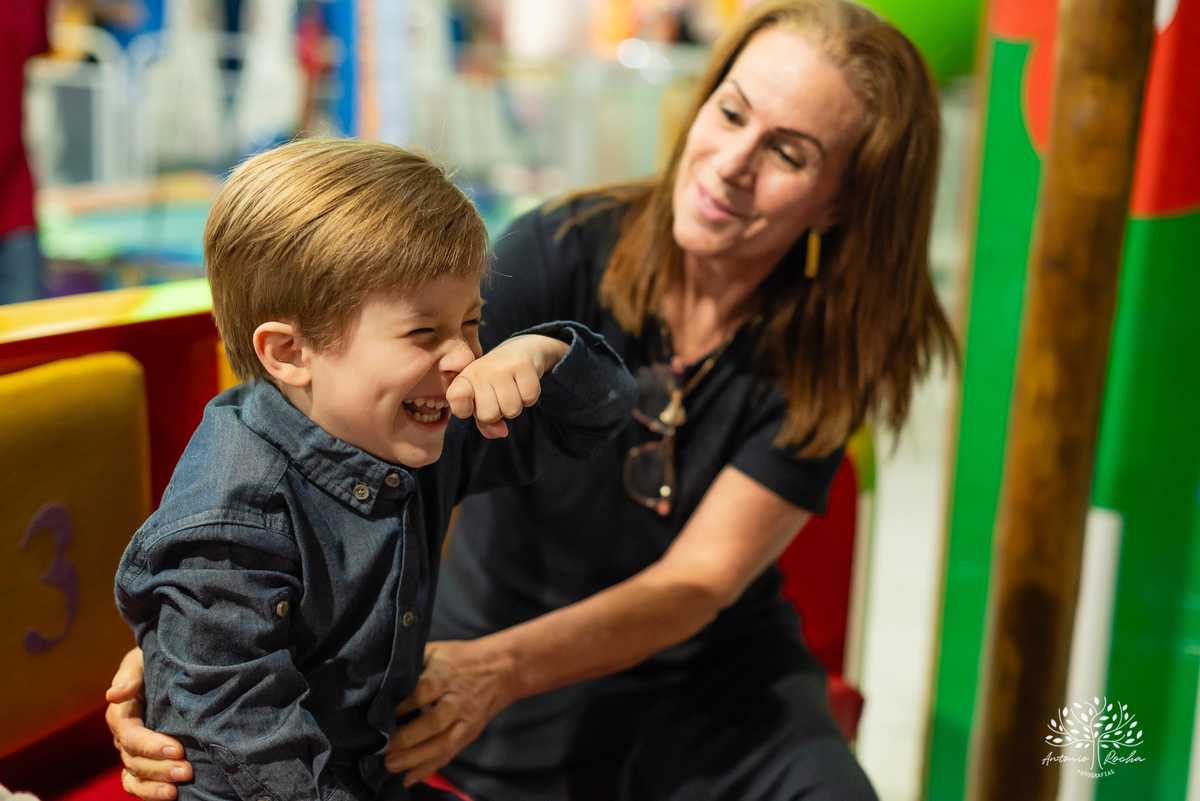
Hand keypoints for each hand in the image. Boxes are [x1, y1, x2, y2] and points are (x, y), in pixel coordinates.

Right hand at [105, 647, 191, 798]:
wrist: (171, 668)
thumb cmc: (155, 662)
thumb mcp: (141, 661)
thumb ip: (129, 675)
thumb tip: (113, 694)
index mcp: (122, 714)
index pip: (131, 736)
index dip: (150, 745)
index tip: (177, 747)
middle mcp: (124, 737)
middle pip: (134, 761)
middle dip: (159, 768)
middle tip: (186, 771)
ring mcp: (133, 753)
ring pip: (135, 777)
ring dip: (154, 786)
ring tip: (176, 791)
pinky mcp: (145, 762)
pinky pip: (138, 785)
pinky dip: (150, 793)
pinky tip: (171, 796)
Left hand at [383, 640, 517, 786]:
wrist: (502, 668)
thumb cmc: (460, 658)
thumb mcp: (437, 650)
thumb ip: (412, 663)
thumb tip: (378, 679)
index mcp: (446, 673)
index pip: (422, 691)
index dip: (402, 705)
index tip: (379, 715)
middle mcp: (457, 698)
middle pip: (433, 722)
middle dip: (406, 738)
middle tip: (381, 748)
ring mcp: (466, 718)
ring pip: (442, 743)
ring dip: (415, 758)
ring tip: (390, 766)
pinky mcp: (470, 733)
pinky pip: (450, 754)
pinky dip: (429, 768)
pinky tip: (409, 778)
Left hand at [446, 334, 567, 438]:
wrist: (518, 351)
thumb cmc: (494, 382)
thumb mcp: (482, 401)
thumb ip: (485, 424)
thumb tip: (501, 432)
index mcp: (463, 379)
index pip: (456, 402)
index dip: (465, 410)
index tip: (472, 403)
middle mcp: (480, 371)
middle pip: (489, 415)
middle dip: (498, 412)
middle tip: (498, 396)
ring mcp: (501, 367)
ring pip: (511, 410)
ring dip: (515, 407)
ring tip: (511, 390)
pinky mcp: (523, 365)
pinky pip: (529, 399)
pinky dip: (529, 398)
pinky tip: (523, 385)